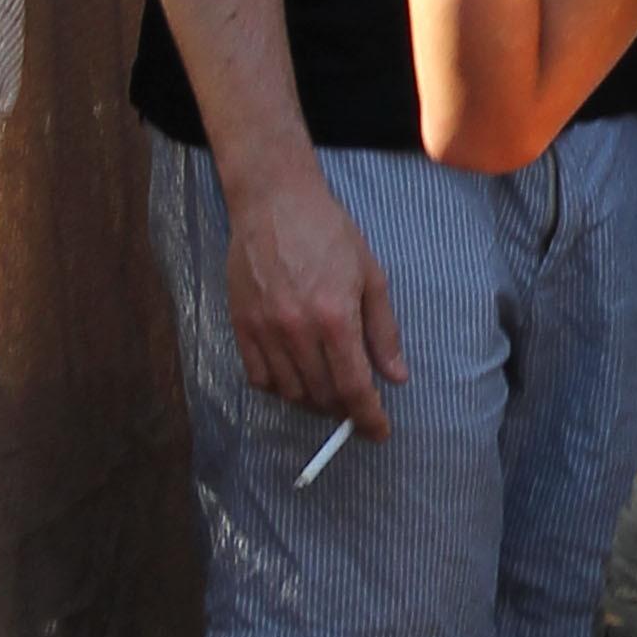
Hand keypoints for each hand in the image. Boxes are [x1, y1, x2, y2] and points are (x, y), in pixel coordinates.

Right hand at [222, 158, 405, 434]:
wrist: (274, 203)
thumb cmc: (329, 233)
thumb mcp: (370, 276)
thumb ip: (383, 331)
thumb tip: (395, 377)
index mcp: (335, 317)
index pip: (354, 387)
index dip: (369, 418)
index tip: (379, 433)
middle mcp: (297, 330)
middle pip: (322, 395)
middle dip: (344, 411)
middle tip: (357, 409)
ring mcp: (264, 330)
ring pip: (290, 392)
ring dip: (314, 403)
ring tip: (330, 393)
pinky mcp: (240, 326)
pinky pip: (259, 377)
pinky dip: (280, 388)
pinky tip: (297, 378)